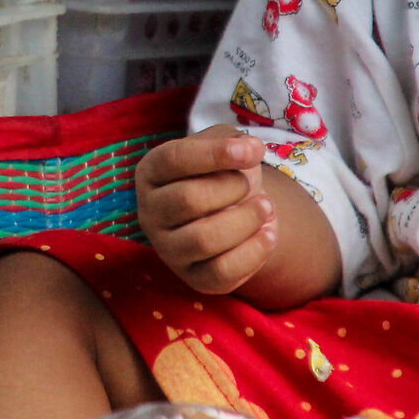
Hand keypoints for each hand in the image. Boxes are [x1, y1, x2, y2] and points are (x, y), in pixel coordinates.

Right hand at [133, 125, 277, 294]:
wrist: (238, 211)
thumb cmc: (224, 172)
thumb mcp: (224, 143)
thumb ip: (233, 140)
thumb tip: (251, 149)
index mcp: (151, 172)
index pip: (174, 160)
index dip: (216, 154)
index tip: (254, 151)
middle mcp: (150, 213)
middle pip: (188, 200)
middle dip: (232, 188)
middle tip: (249, 185)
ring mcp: (169, 250)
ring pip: (203, 239)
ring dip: (246, 220)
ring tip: (265, 207)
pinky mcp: (194, 278)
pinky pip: (222, 272)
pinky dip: (254, 251)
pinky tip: (268, 234)